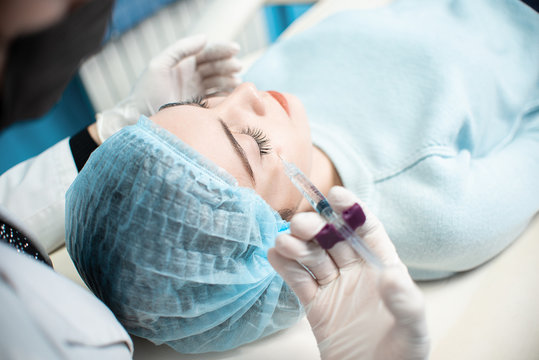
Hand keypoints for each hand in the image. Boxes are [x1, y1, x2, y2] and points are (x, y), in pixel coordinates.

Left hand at [95, 34, 240, 142]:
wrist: (140, 120)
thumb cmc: (146, 93)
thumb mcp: (159, 65)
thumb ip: (180, 49)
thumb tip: (205, 38)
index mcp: (184, 65)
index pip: (207, 53)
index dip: (221, 50)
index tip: (235, 49)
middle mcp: (193, 77)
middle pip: (216, 67)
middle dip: (228, 65)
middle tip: (238, 67)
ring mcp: (198, 92)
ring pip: (219, 82)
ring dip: (230, 79)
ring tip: (237, 81)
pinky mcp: (201, 108)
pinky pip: (217, 98)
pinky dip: (227, 95)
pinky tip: (234, 94)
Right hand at [268, 186, 429, 359]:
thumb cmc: (402, 356)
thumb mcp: (413, 331)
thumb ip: (406, 304)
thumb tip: (393, 277)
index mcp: (383, 268)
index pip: (367, 231)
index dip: (352, 212)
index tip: (336, 196)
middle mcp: (356, 271)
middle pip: (334, 239)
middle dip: (317, 227)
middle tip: (302, 224)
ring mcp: (334, 287)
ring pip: (313, 257)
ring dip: (297, 246)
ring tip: (284, 243)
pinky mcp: (315, 306)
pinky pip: (298, 281)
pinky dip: (284, 267)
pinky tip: (274, 255)